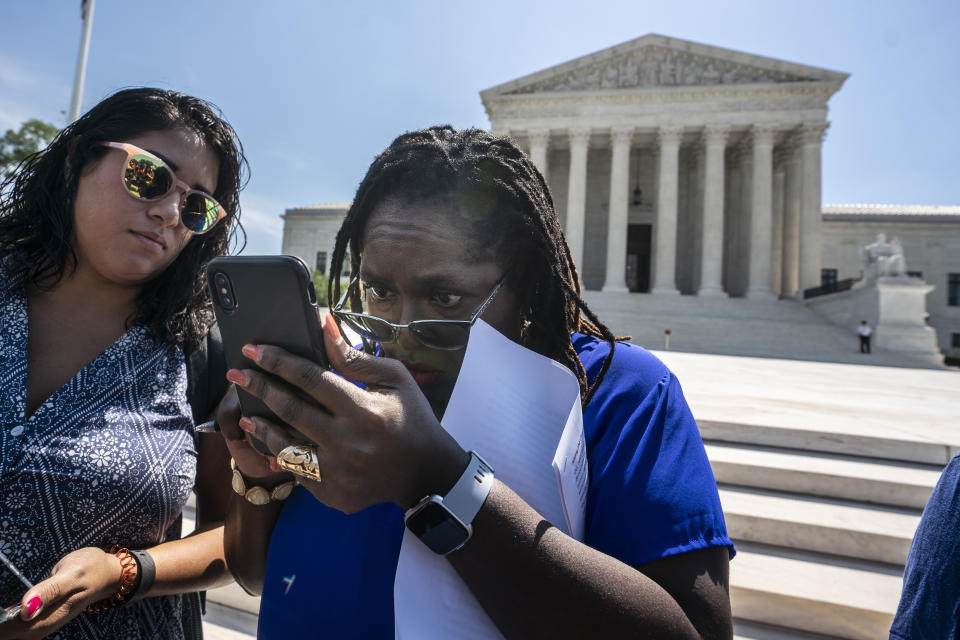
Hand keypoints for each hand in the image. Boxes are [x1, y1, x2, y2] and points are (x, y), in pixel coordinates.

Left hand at [0, 548, 120, 639]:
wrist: (111, 571)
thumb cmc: (92, 568)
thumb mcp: (73, 573)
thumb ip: (50, 591)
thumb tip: (26, 610)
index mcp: (57, 613)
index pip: (21, 628)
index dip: (5, 627)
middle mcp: (52, 621)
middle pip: (20, 634)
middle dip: (5, 630)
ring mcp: (51, 618)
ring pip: (23, 632)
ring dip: (9, 628)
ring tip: (0, 622)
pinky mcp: (49, 614)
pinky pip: (28, 626)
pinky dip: (14, 625)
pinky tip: (8, 619)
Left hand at [225, 314, 468, 513]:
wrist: (427, 473)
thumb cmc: (412, 418)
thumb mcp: (394, 379)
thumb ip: (353, 357)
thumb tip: (321, 324)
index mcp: (364, 410)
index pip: (310, 379)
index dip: (278, 361)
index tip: (253, 349)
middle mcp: (347, 443)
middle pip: (290, 409)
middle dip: (259, 386)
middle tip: (236, 373)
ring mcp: (338, 474)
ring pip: (284, 446)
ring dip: (262, 426)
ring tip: (249, 412)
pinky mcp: (333, 494)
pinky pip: (297, 472)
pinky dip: (282, 455)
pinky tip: (274, 442)